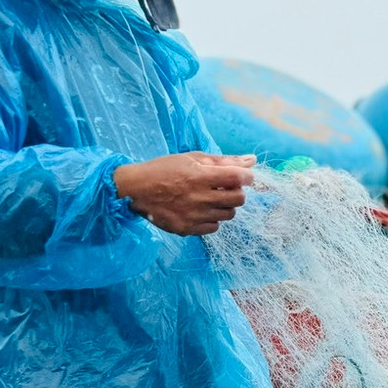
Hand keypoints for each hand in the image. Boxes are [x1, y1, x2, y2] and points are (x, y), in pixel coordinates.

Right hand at [112, 152, 253, 235]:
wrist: (135, 189)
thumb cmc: (164, 169)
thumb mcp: (192, 158)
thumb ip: (224, 160)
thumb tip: (252, 160)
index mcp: (200, 176)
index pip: (239, 178)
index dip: (246, 177)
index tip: (242, 176)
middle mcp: (199, 197)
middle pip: (239, 199)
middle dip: (236, 192)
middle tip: (224, 187)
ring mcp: (193, 216)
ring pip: (229, 214)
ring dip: (225, 206)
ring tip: (210, 198)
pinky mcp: (186, 229)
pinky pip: (214, 227)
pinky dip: (212, 219)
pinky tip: (201, 210)